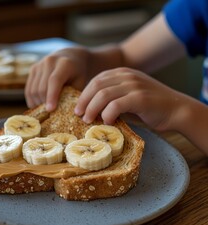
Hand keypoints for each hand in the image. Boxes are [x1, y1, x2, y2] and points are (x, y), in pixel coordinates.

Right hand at [25, 47, 89, 110]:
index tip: (50, 110)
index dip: (51, 96)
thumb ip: (73, 95)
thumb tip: (68, 115)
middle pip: (42, 87)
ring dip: (37, 102)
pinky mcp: (33, 69)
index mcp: (64, 64)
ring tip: (44, 110)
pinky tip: (38, 105)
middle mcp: (50, 61)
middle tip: (49, 114)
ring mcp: (39, 65)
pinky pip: (28, 88)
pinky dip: (32, 99)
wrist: (71, 57)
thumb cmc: (78, 73)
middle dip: (44, 103)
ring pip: (33, 89)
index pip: (54, 80)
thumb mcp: (80, 82)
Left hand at [74, 67, 189, 131]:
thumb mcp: (128, 97)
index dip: (84, 94)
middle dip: (84, 101)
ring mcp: (134, 85)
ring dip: (92, 109)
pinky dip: (107, 114)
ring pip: (103, 95)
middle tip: (79, 115)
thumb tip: (89, 109)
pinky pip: (115, 105)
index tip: (78, 108)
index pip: (96, 80)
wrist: (177, 110)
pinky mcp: (140, 98)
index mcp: (122, 73)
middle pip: (96, 86)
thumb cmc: (149, 107)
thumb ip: (112, 98)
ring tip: (88, 120)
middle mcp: (127, 76)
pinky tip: (107, 121)